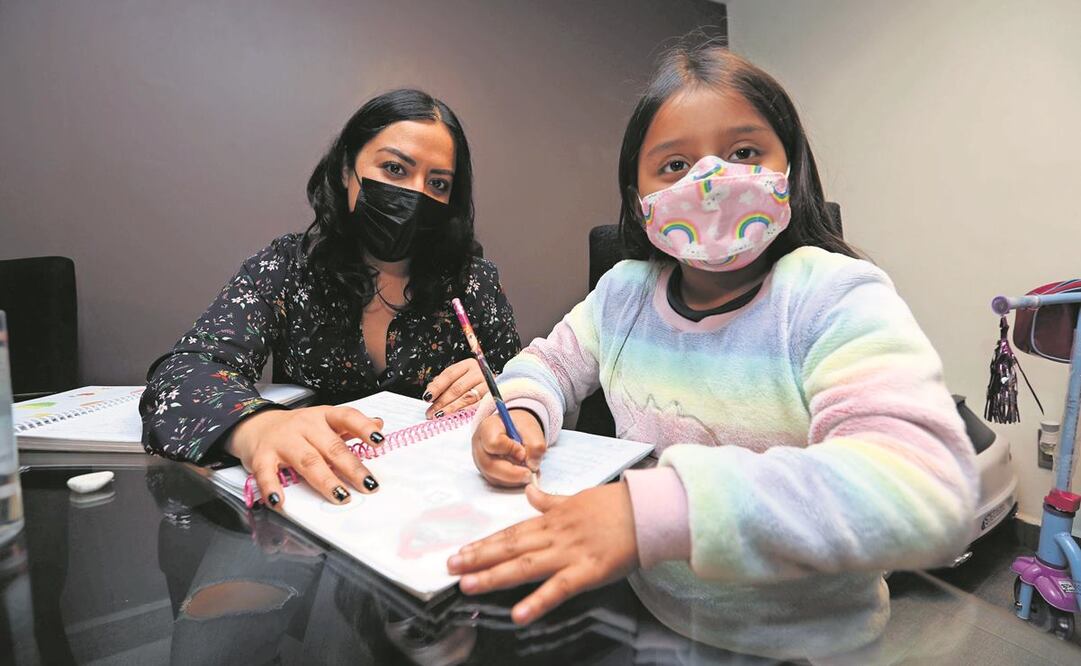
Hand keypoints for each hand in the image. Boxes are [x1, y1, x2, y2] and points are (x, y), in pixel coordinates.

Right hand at [225, 406, 384, 509]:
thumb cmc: (296, 428)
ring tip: (341, 496)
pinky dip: (273, 488)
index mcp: (323, 417)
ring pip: (307, 461)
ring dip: (325, 480)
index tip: (379, 441)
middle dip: (352, 467)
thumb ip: (350, 425)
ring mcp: (283, 441)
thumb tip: (379, 424)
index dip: (364, 428)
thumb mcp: (324, 421)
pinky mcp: (262, 457)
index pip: (347, 417)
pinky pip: (267, 473)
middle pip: (331, 447)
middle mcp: (304, 426)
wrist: (254, 425)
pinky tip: (281, 502)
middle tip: (369, 485)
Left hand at [423, 358, 486, 418]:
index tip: (427, 397)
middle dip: (441, 402)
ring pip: (466, 398)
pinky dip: (464, 413)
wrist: (496, 386)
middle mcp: (478, 373)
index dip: (437, 386)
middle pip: (457, 388)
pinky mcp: (492, 398)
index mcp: (468, 365)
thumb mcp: (458, 377)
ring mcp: (487, 386)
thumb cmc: (472, 383)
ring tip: (439, 416)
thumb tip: (430, 392)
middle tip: (430, 412)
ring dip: (450, 409)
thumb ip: (444, 383)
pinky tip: (454, 418)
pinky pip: (476, 407)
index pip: (449, 375)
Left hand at [446, 483, 638, 623]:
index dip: (485, 543)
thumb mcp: (578, 497)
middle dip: (478, 558)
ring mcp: (569, 553)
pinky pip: (559, 588)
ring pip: (525, 565)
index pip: (512, 532)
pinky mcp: (588, 571)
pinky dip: (538, 602)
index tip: (461, 550)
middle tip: (450, 567)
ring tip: (468, 585)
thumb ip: (551, 500)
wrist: (647, 510)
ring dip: (494, 575)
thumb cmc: (616, 505)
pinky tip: (518, 614)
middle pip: (510, 547)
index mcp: (552, 520)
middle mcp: (554, 536)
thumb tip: (530, 491)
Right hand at [472, 408, 545, 485]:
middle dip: (512, 473)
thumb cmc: (519, 427)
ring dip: (513, 479)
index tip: (523, 452)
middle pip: (489, 465)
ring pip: (493, 477)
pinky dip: (512, 482)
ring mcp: (480, 461)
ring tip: (528, 473)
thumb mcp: (531, 429)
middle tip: (529, 474)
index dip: (510, 450)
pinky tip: (522, 475)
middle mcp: (479, 446)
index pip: (494, 443)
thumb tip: (532, 465)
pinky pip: (497, 481)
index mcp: (487, 428)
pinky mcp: (486, 472)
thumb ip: (535, 445)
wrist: (514, 429)